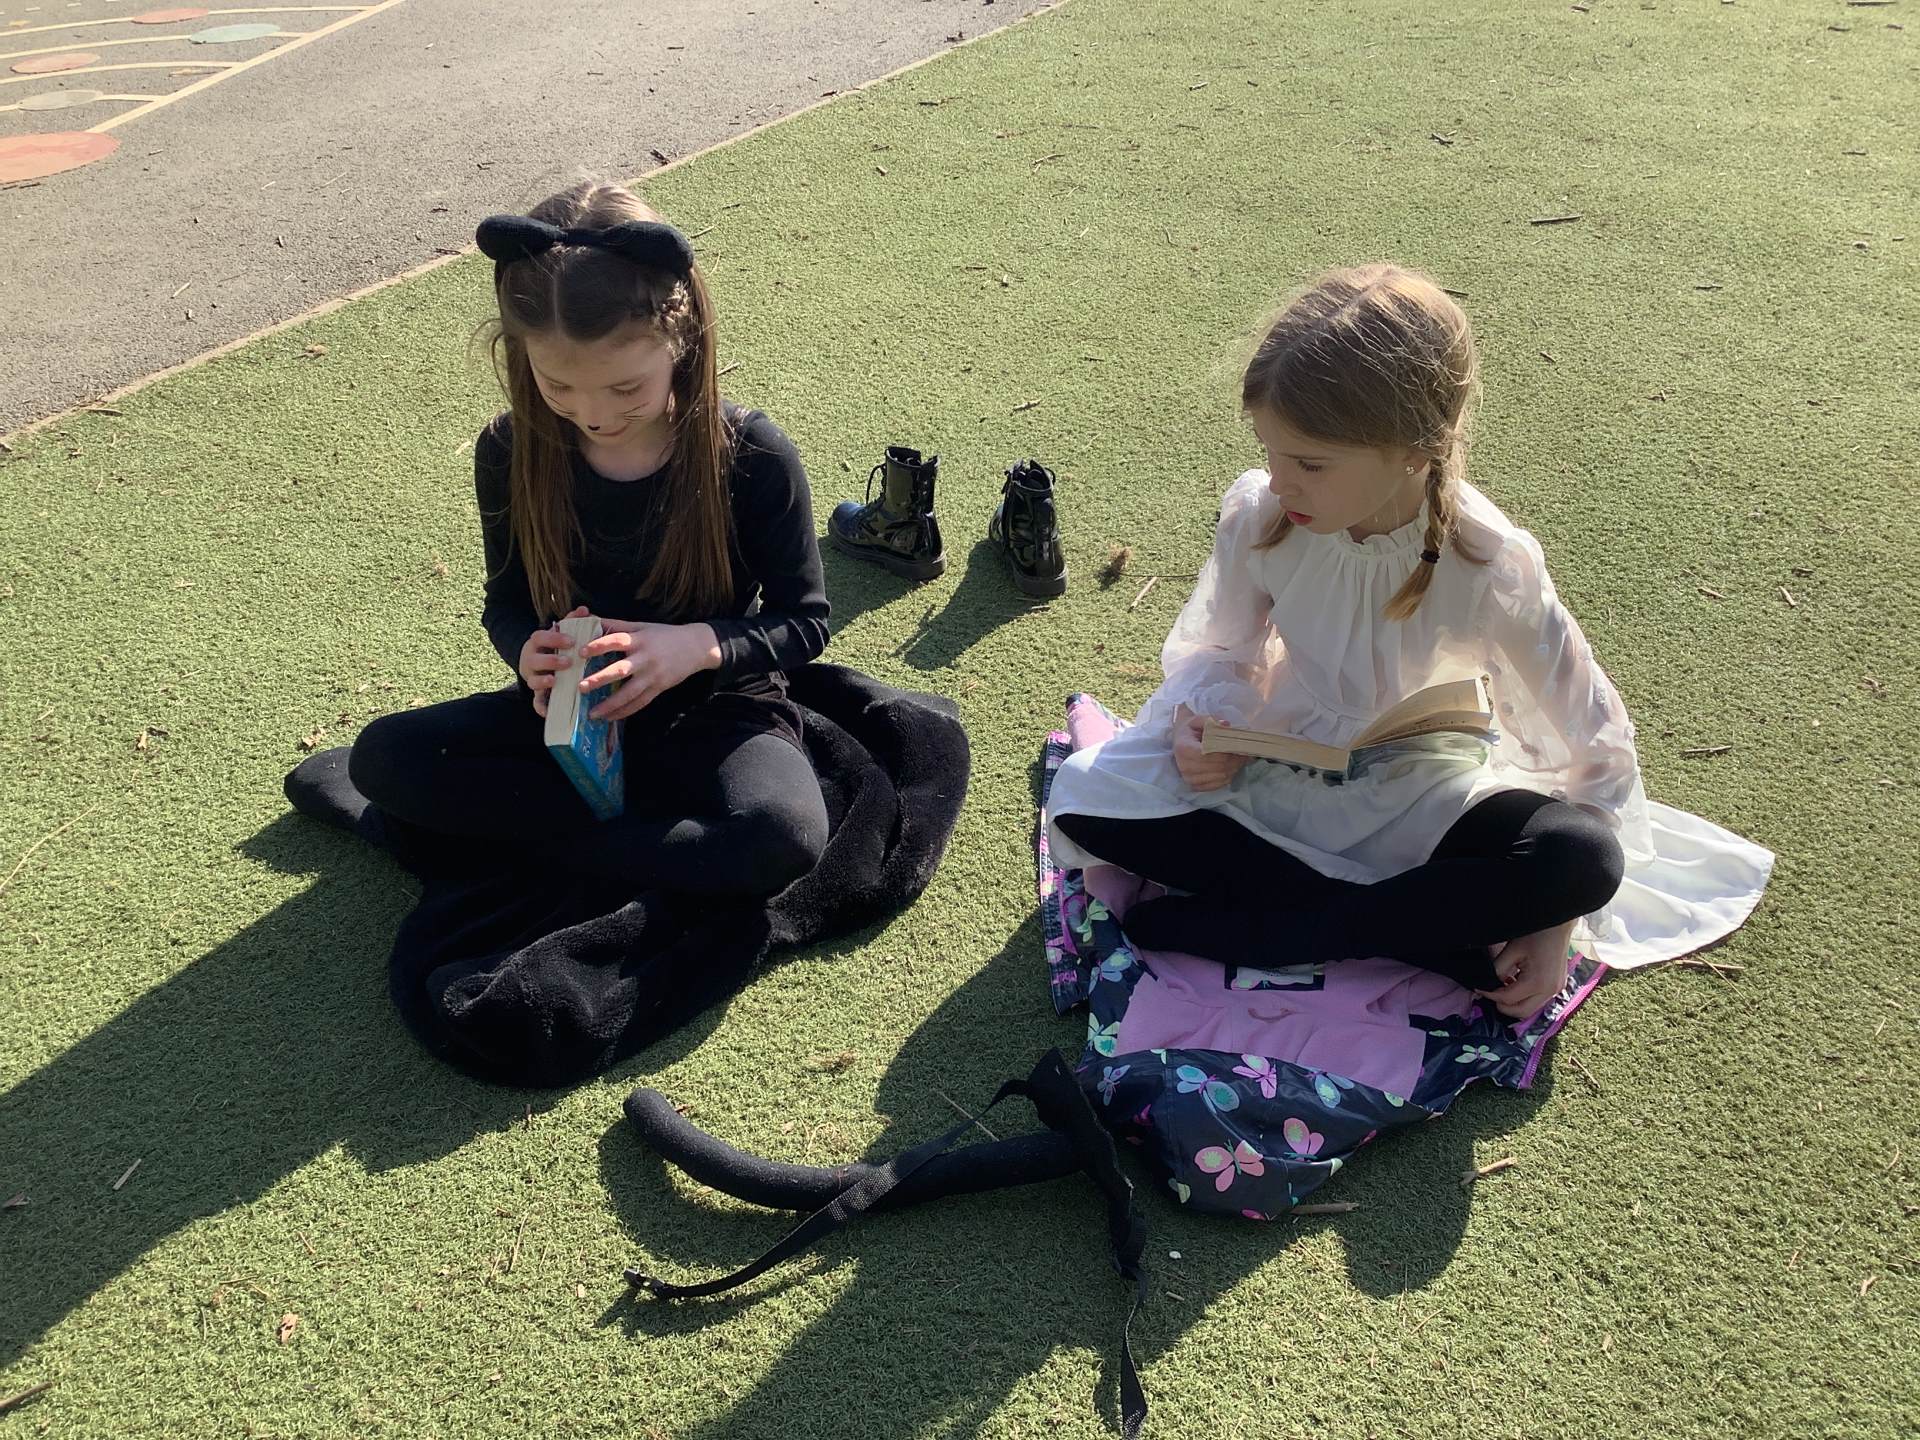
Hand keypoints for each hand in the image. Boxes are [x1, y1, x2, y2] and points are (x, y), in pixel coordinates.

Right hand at [518, 605, 589, 717]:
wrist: (537, 662)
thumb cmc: (555, 646)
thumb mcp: (561, 633)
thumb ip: (572, 621)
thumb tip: (585, 610)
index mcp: (537, 643)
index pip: (540, 636)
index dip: (554, 638)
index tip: (571, 641)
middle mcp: (531, 660)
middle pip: (534, 660)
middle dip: (550, 661)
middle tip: (568, 662)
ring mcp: (532, 677)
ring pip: (532, 681)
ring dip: (543, 682)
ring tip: (555, 681)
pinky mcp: (536, 693)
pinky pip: (536, 702)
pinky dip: (540, 707)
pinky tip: (549, 712)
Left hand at [577, 619, 720, 721]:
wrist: (696, 647)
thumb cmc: (665, 635)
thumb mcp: (643, 626)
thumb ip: (618, 625)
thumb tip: (592, 619)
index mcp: (640, 640)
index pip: (617, 641)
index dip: (599, 645)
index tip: (581, 652)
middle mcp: (646, 658)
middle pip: (621, 670)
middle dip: (600, 679)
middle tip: (581, 687)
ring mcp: (654, 675)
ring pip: (630, 693)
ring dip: (610, 704)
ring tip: (592, 714)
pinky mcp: (660, 688)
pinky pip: (640, 703)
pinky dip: (625, 712)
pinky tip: (610, 717)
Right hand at [1172, 709, 1251, 791]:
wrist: (1180, 740)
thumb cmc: (1190, 729)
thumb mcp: (1198, 720)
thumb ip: (1211, 720)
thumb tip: (1226, 725)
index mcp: (1184, 748)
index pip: (1209, 755)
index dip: (1226, 752)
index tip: (1238, 746)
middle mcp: (1185, 766)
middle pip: (1218, 767)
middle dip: (1235, 760)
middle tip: (1246, 753)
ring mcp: (1189, 779)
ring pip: (1221, 776)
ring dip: (1234, 768)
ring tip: (1241, 759)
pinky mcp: (1195, 786)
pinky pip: (1218, 785)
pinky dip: (1229, 776)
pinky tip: (1232, 767)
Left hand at [1476, 920, 1575, 1020]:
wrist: (1558, 924)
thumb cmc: (1536, 933)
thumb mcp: (1511, 950)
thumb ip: (1498, 969)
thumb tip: (1490, 982)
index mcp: (1537, 982)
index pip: (1508, 999)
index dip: (1490, 995)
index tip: (1479, 988)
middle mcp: (1549, 991)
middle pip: (1521, 1011)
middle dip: (1503, 1006)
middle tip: (1489, 993)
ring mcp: (1556, 989)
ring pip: (1530, 1008)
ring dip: (1515, 1003)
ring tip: (1502, 987)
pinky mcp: (1558, 986)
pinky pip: (1538, 1000)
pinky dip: (1525, 997)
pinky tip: (1515, 983)